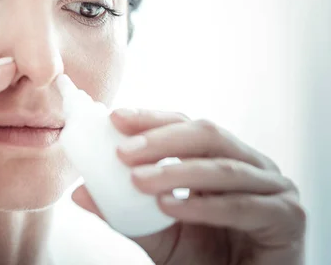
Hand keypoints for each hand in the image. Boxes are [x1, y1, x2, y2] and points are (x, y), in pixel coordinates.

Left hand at [71, 109, 305, 264]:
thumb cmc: (205, 257)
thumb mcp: (157, 233)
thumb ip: (123, 212)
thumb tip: (81, 192)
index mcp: (220, 156)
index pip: (184, 124)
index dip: (151, 119)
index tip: (114, 117)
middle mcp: (249, 163)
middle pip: (205, 134)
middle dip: (161, 140)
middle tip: (123, 152)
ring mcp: (273, 187)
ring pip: (222, 167)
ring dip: (176, 172)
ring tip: (139, 180)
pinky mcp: (287, 216)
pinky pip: (242, 205)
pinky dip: (203, 206)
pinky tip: (170, 208)